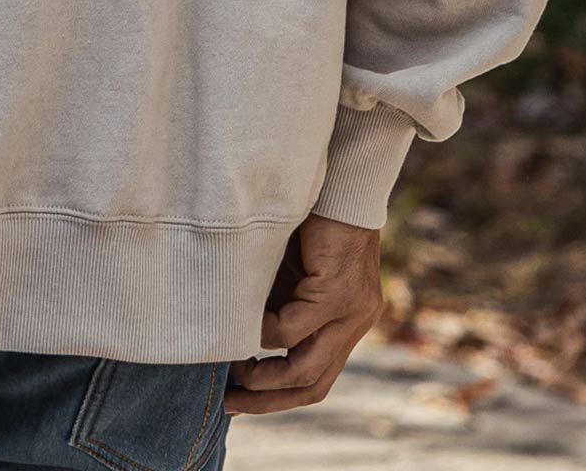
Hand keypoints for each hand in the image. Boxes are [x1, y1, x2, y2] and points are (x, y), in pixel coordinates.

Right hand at [224, 213, 382, 414]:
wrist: (339, 184)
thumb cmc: (310, 222)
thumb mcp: (291, 276)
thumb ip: (276, 304)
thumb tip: (241, 337)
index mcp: (347, 322)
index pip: (317, 378)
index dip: (279, 396)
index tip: (241, 399)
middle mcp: (354, 324)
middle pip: (314, 385)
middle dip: (269, 399)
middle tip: (231, 402)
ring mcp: (351, 312)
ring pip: (307, 366)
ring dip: (266, 375)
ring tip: (235, 368)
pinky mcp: (338, 292)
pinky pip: (294, 328)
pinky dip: (266, 332)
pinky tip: (245, 322)